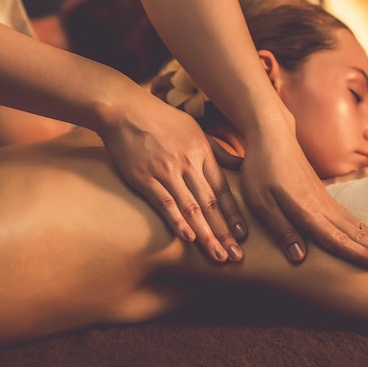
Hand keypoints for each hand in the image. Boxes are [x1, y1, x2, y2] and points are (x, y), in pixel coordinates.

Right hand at [101, 97, 246, 262]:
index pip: (223, 190)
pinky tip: (188, 237)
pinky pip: (164, 202)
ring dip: (206, 234)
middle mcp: (187, 164)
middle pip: (210, 204)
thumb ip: (218, 151)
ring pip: (191, 208)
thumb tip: (241, 164)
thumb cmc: (162, 120)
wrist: (124, 109)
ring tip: (217, 256)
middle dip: (224, 233)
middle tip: (236, 257)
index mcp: (202, 153)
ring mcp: (165, 171)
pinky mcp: (144, 177)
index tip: (243, 236)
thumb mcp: (196, 130)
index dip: (234, 215)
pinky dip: (177, 220)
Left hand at [241, 129, 367, 267]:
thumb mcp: (261, 200)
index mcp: (307, 210)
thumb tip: (300, 258)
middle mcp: (323, 207)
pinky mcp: (326, 197)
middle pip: (359, 233)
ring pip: (362, 226)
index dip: (359, 254)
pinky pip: (354, 218)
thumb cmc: (261, 168)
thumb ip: (281, 229)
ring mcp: (328, 201)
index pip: (337, 238)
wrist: (273, 134)